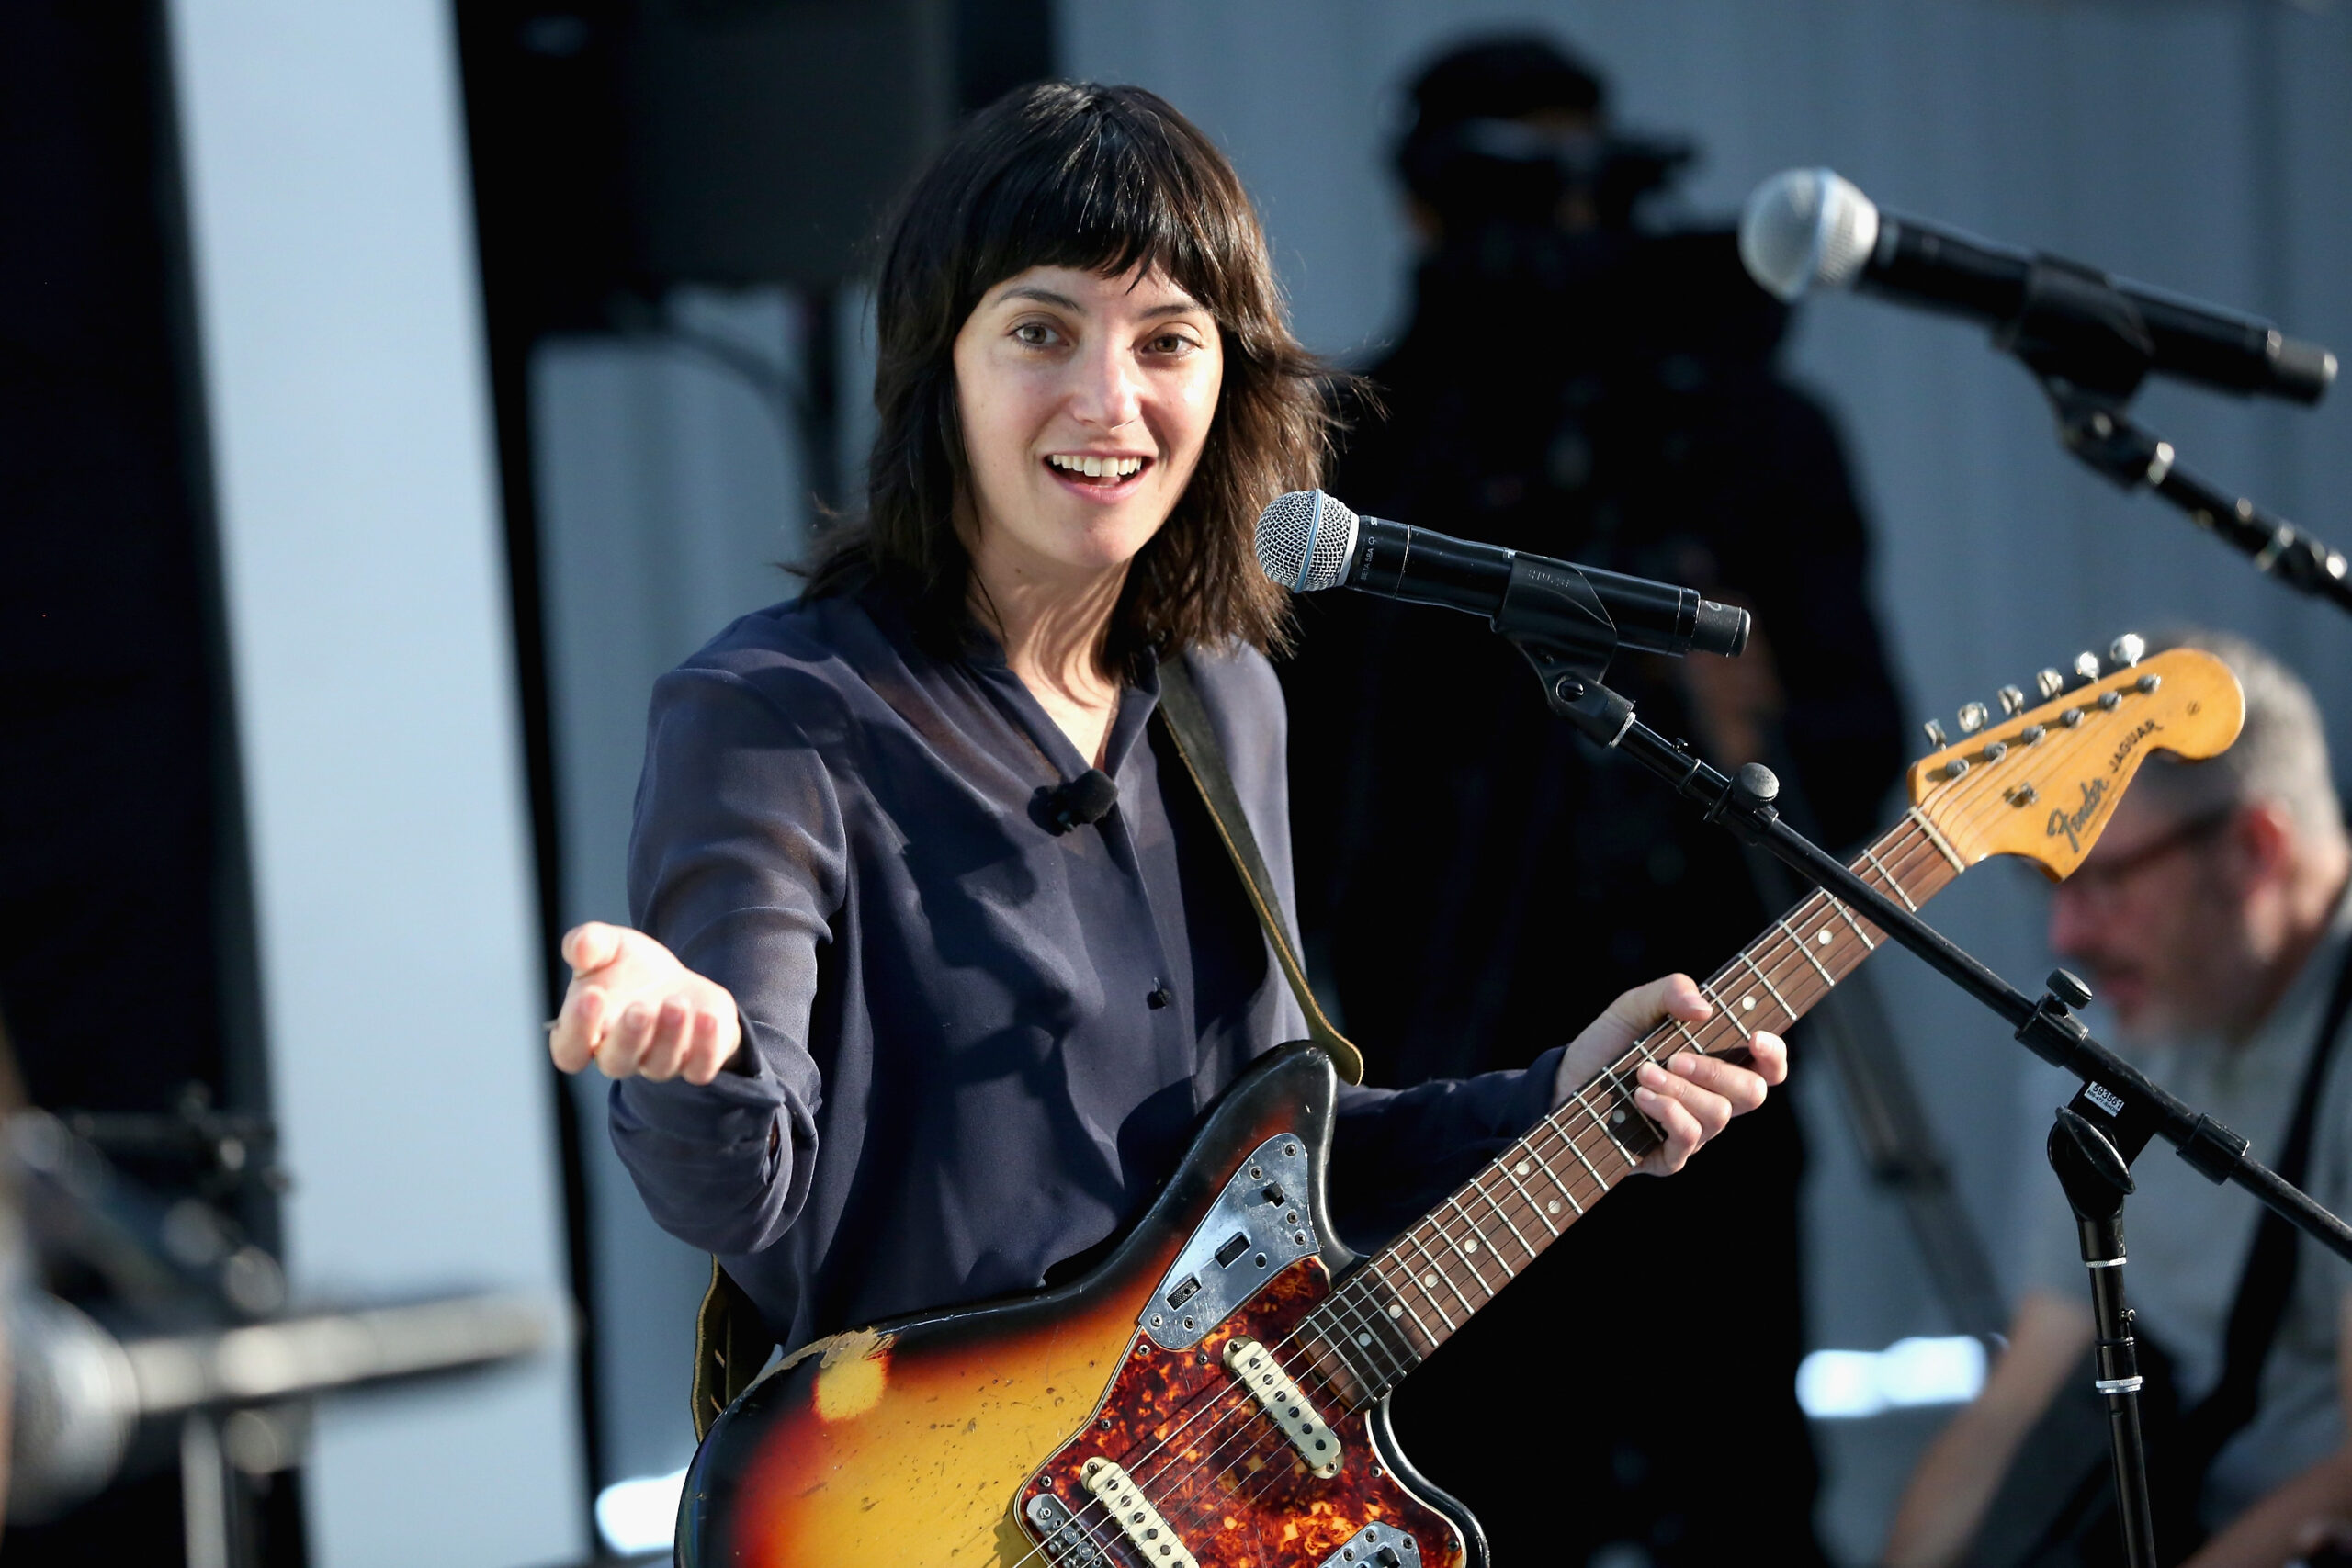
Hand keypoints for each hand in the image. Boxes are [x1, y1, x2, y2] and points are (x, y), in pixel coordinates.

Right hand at [548, 922, 743, 1084]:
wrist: (674, 981)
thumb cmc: (628, 969)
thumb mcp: (608, 946)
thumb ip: (588, 943)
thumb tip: (580, 947)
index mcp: (587, 1034)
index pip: (570, 1050)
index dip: (577, 1029)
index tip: (591, 995)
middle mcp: (620, 1055)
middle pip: (616, 1063)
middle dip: (629, 1038)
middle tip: (639, 1009)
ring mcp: (659, 1062)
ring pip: (660, 1065)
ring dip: (670, 1036)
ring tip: (676, 1002)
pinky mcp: (695, 1061)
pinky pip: (700, 1068)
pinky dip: (706, 1047)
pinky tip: (708, 1017)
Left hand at [1553, 973, 1784, 1175]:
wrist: (1562, 1083)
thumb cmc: (1608, 1045)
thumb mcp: (1634, 1007)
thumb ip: (1670, 992)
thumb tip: (1704, 1008)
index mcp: (1718, 1063)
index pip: (1768, 1067)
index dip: (1774, 1055)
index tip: (1756, 1038)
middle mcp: (1713, 1099)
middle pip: (1752, 1093)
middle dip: (1717, 1071)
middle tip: (1676, 1057)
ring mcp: (1693, 1130)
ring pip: (1718, 1116)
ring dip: (1680, 1090)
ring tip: (1642, 1073)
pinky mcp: (1668, 1157)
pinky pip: (1688, 1140)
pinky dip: (1668, 1113)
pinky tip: (1640, 1096)